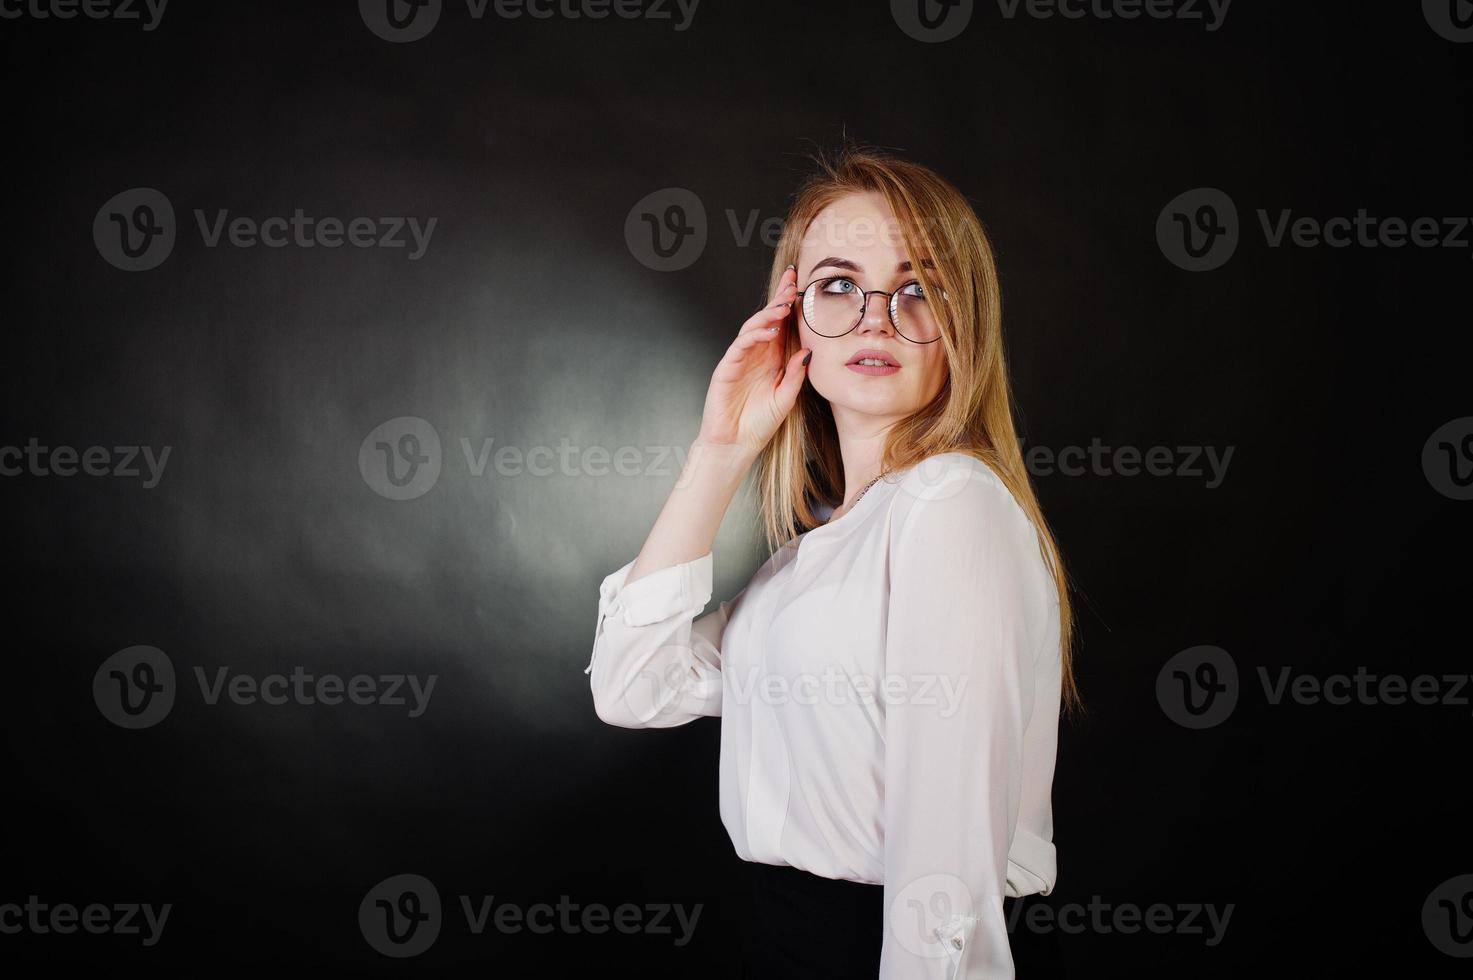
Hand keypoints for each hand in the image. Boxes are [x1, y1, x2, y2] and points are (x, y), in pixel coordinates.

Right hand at [695, 265, 810, 458]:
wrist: (735, 445)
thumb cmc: (758, 424)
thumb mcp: (786, 398)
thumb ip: (796, 375)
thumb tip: (808, 351)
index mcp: (772, 360)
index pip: (782, 326)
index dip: (789, 306)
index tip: (801, 287)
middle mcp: (756, 355)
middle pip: (767, 320)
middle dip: (779, 299)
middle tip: (792, 282)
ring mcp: (740, 359)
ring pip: (753, 328)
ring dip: (768, 314)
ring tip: (784, 304)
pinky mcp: (727, 368)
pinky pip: (741, 345)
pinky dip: (754, 335)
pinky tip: (769, 331)